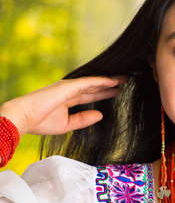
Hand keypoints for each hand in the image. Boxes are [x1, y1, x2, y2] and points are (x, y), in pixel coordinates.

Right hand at [0, 76, 128, 135]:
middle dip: (109, 84)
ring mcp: (68, 87)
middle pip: (94, 86)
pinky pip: (88, 82)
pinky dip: (101, 81)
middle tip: (125, 81)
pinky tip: (112, 81)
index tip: (116, 91)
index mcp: (68, 99)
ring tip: (124, 78)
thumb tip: (101, 115)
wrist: (22, 119)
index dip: (103, 93)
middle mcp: (69, 90)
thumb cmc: (39, 122)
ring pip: (94, 82)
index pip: (90, 95)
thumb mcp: (67, 124)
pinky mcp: (68, 86)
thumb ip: (83, 119)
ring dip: (109, 80)